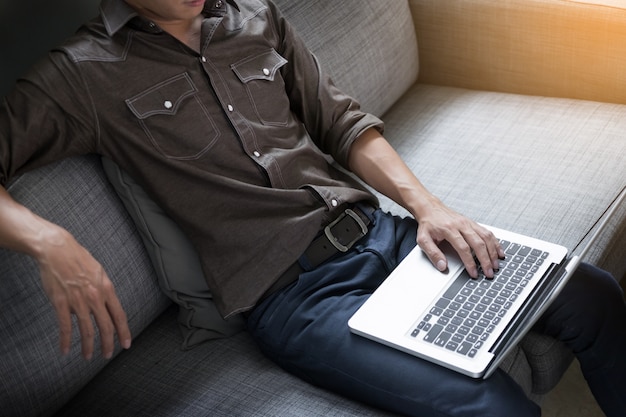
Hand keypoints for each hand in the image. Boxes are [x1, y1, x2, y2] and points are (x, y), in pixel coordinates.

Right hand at [37, 227, 130, 359]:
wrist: (58, 250)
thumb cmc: (79, 260)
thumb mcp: (99, 273)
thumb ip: (103, 291)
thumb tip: (105, 306)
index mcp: (107, 289)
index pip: (119, 315)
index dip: (124, 332)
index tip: (126, 344)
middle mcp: (95, 296)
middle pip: (105, 326)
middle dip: (108, 344)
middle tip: (107, 355)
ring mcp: (78, 301)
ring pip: (86, 330)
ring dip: (88, 346)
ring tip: (87, 356)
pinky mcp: (61, 302)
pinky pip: (65, 326)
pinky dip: (65, 341)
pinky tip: (65, 350)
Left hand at [415, 201, 503, 278]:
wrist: (430, 208)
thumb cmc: (428, 224)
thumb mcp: (423, 239)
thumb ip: (433, 253)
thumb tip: (442, 266)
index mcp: (449, 229)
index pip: (463, 248)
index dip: (470, 262)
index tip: (474, 273)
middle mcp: (461, 225)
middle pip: (478, 243)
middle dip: (485, 260)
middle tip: (489, 273)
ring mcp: (468, 223)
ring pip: (486, 237)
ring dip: (493, 252)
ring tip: (495, 265)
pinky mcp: (472, 223)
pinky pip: (487, 232)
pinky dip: (495, 243)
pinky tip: (499, 252)